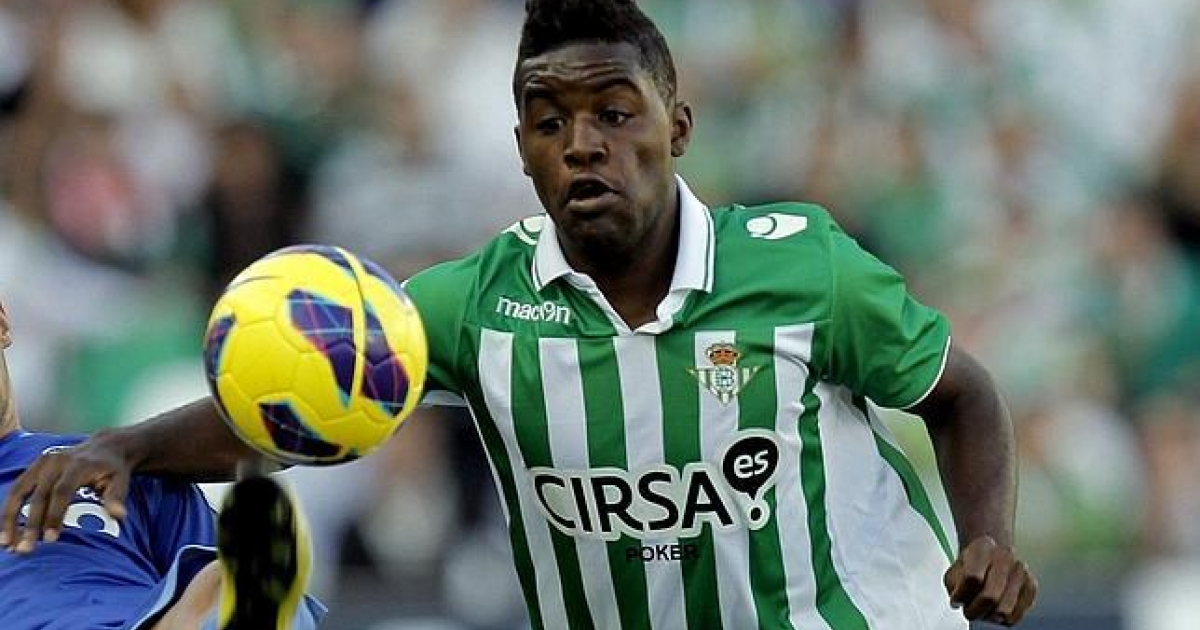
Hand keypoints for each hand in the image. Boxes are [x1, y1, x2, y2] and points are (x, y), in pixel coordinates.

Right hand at [0, 433, 132, 552]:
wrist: (106, 447)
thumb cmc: (113, 469)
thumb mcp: (121, 480)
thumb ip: (117, 497)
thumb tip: (118, 515)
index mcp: (78, 465)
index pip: (62, 492)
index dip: (54, 515)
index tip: (50, 539)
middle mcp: (57, 461)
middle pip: (39, 495)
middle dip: (31, 524)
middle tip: (26, 549)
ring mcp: (43, 462)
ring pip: (19, 492)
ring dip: (10, 519)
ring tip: (7, 544)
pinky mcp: (35, 466)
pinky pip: (17, 489)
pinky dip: (9, 510)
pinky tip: (6, 532)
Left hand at [944, 535, 1037, 625]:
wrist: (991, 555)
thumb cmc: (970, 566)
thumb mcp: (953, 571)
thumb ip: (954, 584)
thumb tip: (960, 600)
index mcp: (983, 547)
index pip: (972, 578)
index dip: (961, 595)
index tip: (956, 600)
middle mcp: (1005, 556)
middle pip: (990, 596)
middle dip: (975, 610)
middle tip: (969, 611)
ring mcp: (1021, 570)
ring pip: (1004, 610)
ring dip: (989, 615)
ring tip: (982, 609)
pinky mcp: (1031, 586)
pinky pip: (1015, 616)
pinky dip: (1002, 618)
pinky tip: (995, 608)